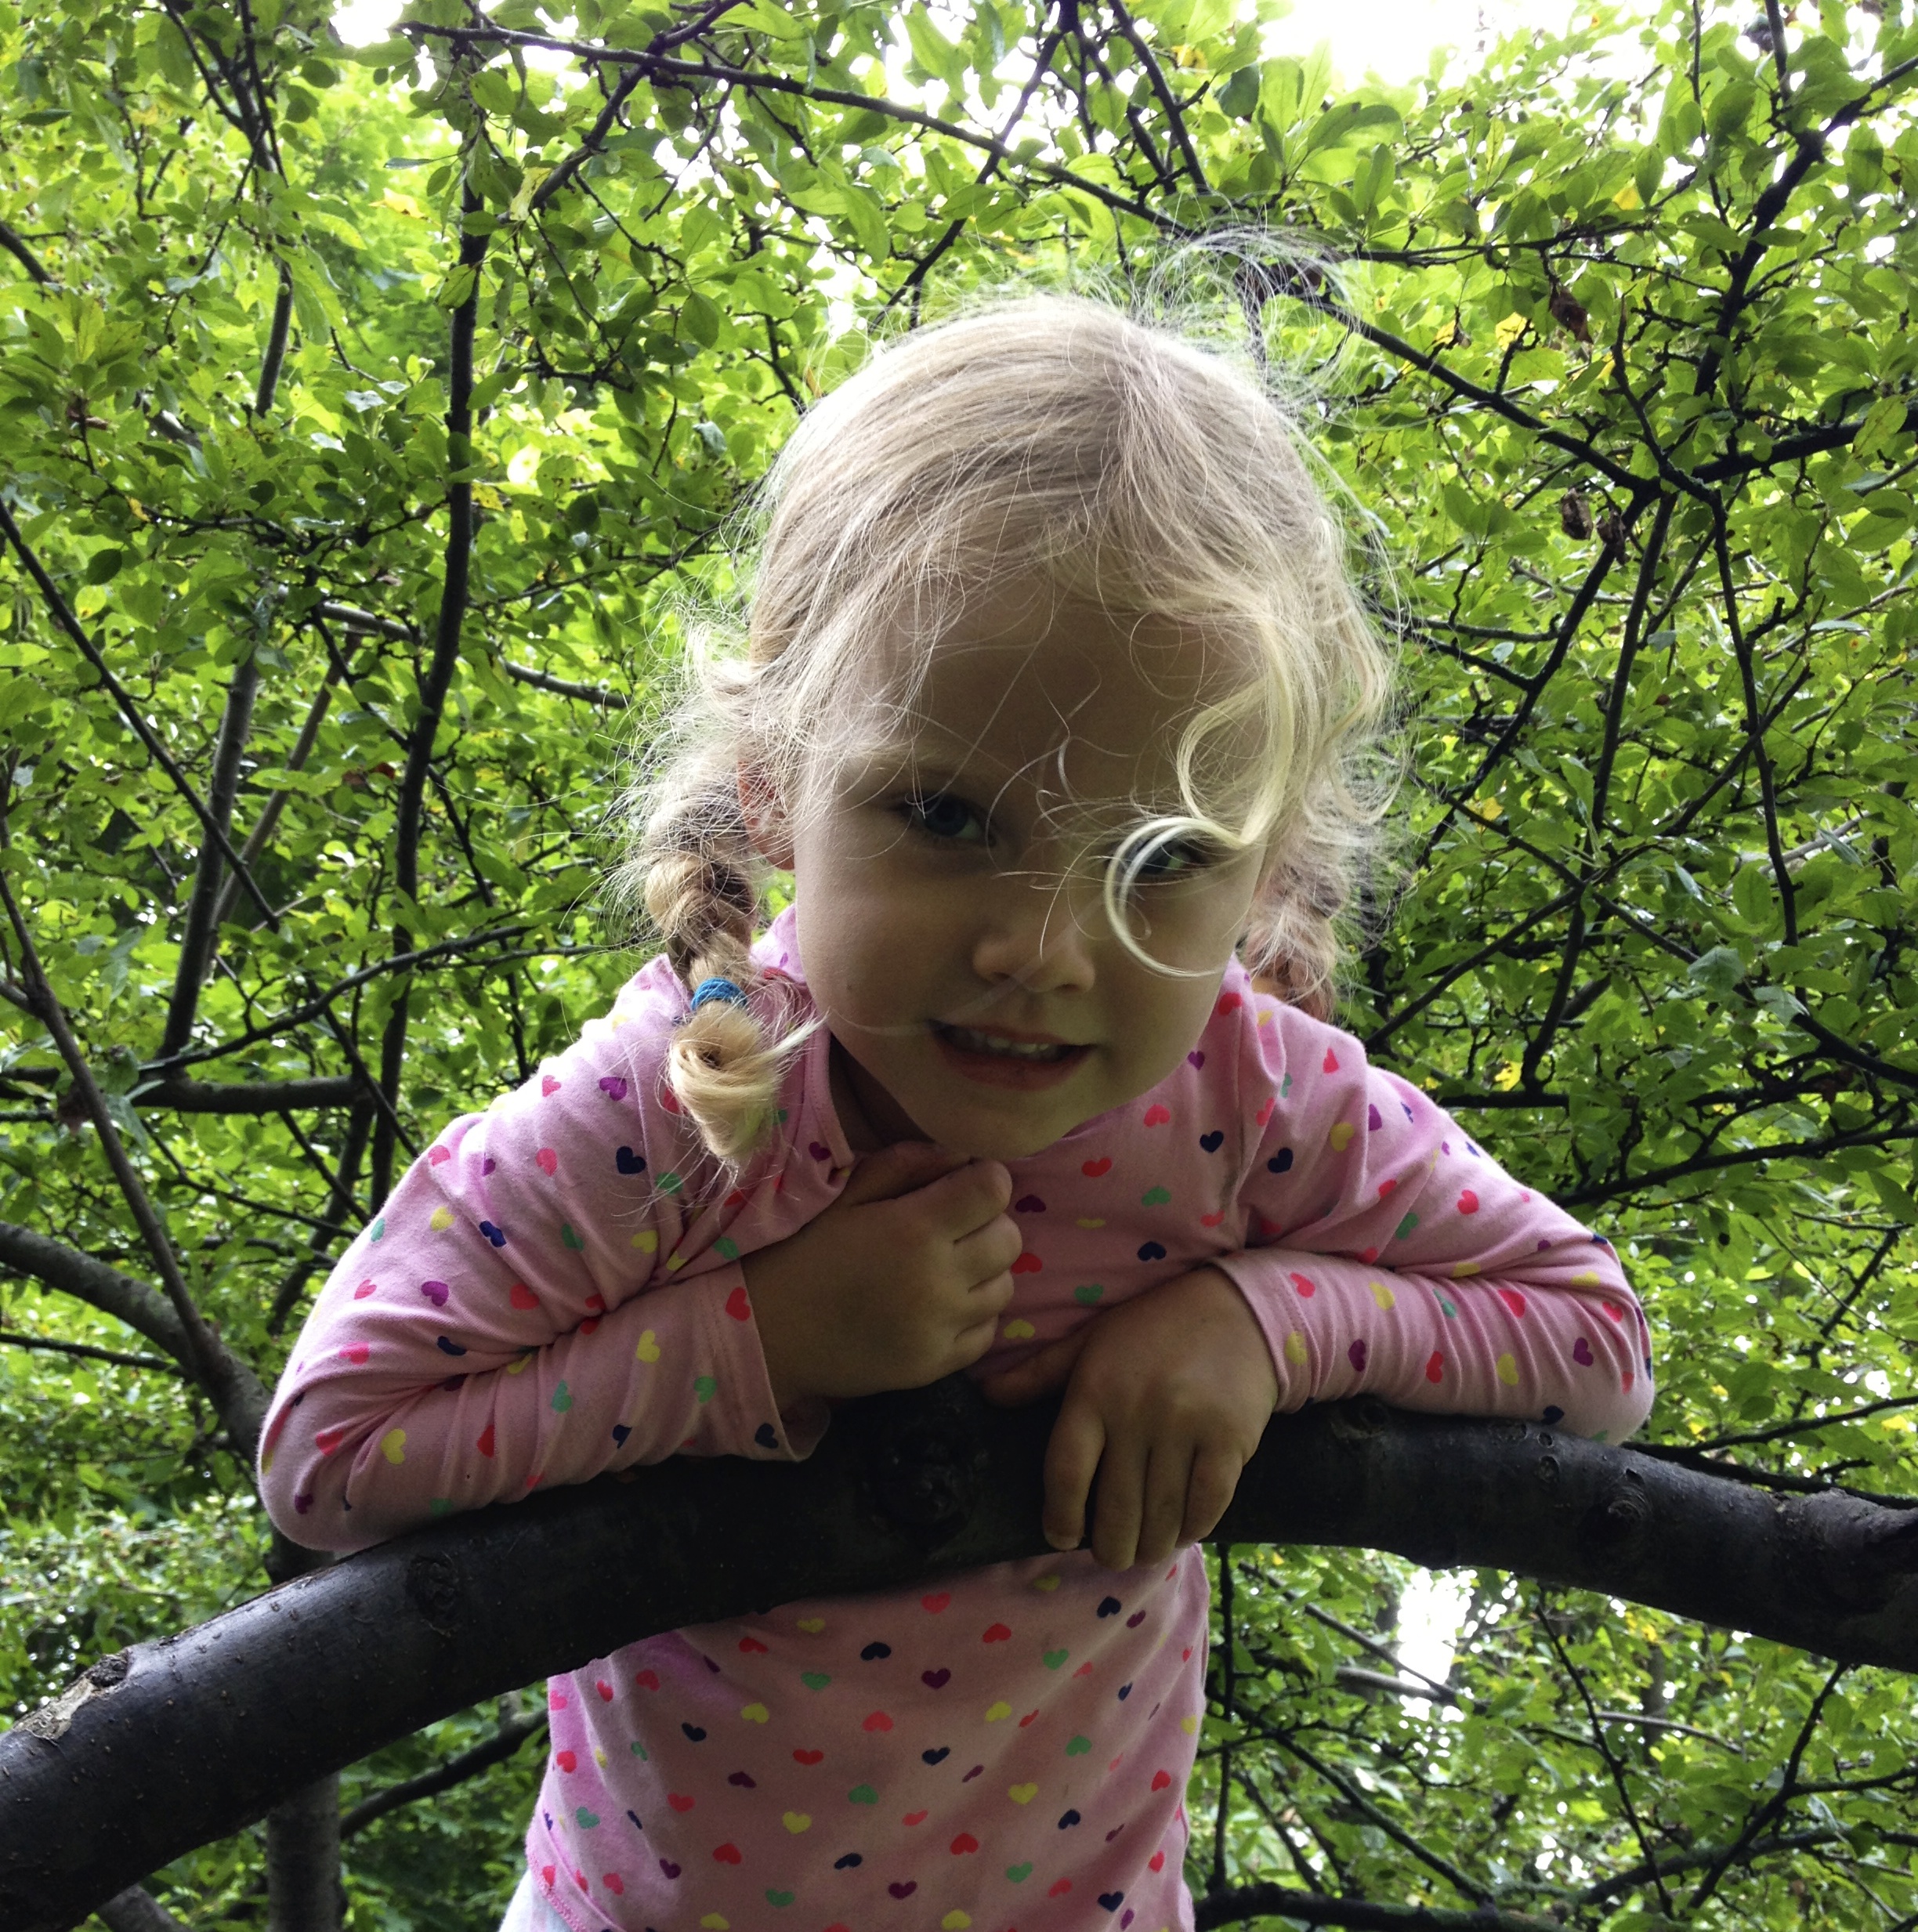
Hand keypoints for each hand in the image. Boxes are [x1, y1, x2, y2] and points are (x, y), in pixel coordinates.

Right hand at [745, 1141, 1020, 1409]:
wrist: (765, 1335)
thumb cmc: (800, 1253)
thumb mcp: (844, 1195)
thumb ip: (905, 1166)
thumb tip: (961, 1155)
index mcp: (914, 1230)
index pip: (994, 1190)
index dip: (984, 1179)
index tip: (962, 1183)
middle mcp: (938, 1281)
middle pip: (1009, 1238)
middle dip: (989, 1222)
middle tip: (954, 1225)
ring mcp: (941, 1329)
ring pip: (1005, 1286)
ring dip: (986, 1269)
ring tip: (948, 1266)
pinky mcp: (936, 1366)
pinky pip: (988, 1332)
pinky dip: (975, 1314)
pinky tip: (941, 1304)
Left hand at [978, 1267, 1277, 1570]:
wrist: (1236, 1307)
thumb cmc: (1153, 1327)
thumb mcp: (1090, 1341)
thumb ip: (1039, 1373)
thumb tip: (986, 1393)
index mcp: (1094, 1391)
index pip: (1066, 1472)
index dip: (1060, 1516)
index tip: (1062, 1536)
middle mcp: (1136, 1412)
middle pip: (1115, 1508)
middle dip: (1110, 1547)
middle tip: (1111, 1555)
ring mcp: (1185, 1427)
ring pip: (1161, 1515)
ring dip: (1151, 1545)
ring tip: (1145, 1550)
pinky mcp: (1229, 1439)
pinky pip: (1207, 1504)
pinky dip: (1194, 1527)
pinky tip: (1184, 1530)